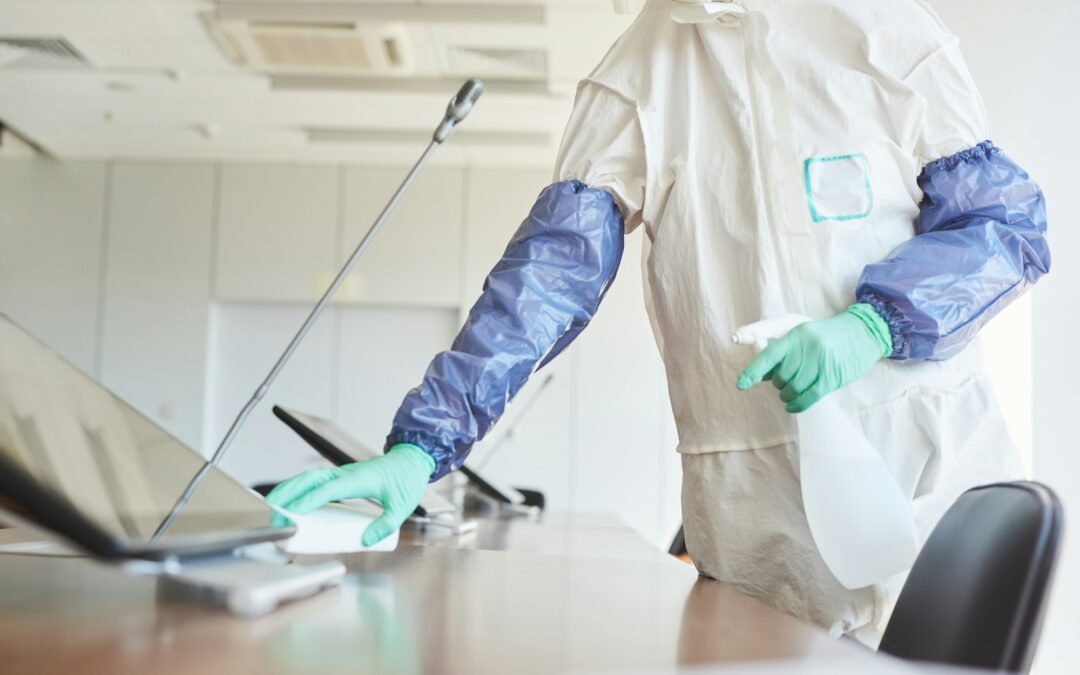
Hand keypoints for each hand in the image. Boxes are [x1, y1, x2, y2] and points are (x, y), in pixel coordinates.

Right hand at [266, 443, 435, 545]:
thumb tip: (367, 541)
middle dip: (288, 493)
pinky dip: (299, 489)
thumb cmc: (406, 481)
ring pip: (309, 478)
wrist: (410, 461)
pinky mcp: (340, 477)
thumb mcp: (402, 506)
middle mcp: (345, 473)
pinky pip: (315, 481)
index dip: (310, 500)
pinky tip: (291, 502)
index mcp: (359, 479)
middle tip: (274, 512)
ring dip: (289, 489)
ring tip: (274, 507)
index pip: (329, 488)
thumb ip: (386, 524)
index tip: (294, 513)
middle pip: (310, 479)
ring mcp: (341, 473)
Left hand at [736, 304, 891, 412]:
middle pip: (781, 376)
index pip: (769, 356)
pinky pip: (809, 396)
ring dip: (787, 395)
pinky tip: (793, 405)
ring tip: (789, 394)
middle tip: (783, 384)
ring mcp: (821, 362)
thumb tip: (762, 374)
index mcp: (796, 335)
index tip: (742, 384)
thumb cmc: (829, 335)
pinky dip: (798, 405)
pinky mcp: (832, 377)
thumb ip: (783, 351)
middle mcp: (807, 348)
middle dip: (778, 384)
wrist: (864, 332)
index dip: (753, 371)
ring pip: (794, 388)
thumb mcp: (804, 334)